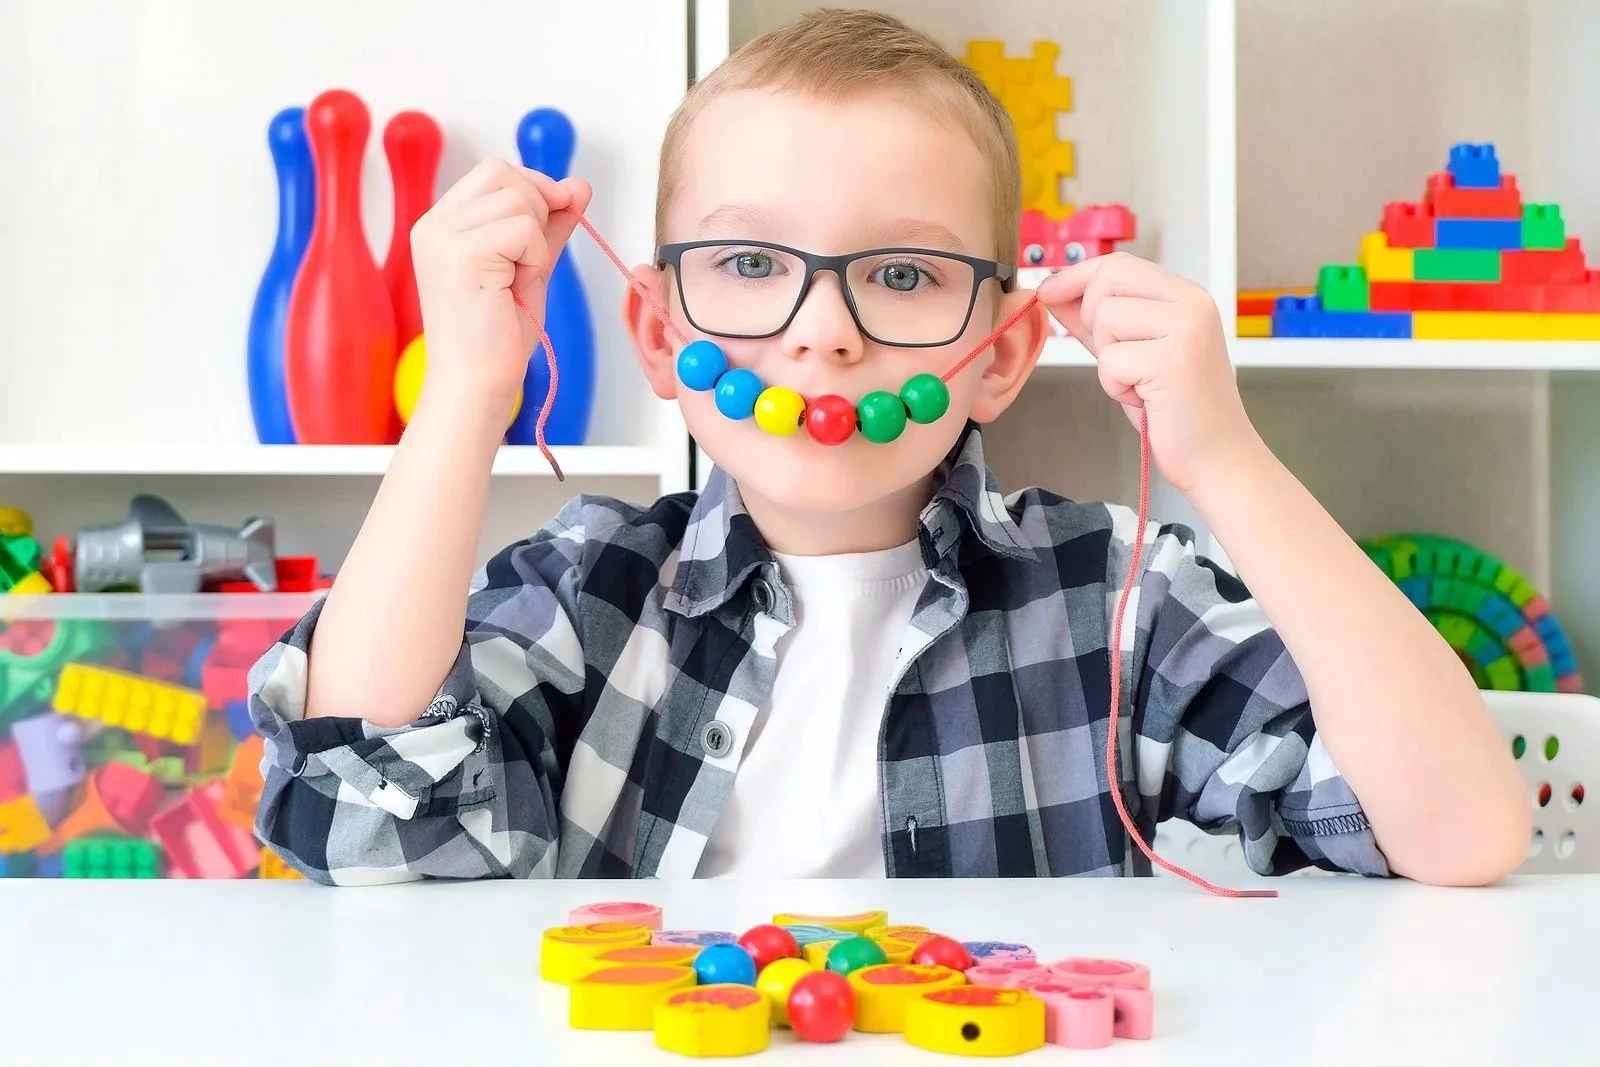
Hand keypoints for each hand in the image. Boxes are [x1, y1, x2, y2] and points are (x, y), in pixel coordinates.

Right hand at [409, 158, 592, 409]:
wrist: (476, 384)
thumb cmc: (496, 338)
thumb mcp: (530, 267)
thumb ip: (551, 225)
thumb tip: (579, 184)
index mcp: (441, 224)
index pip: (495, 171)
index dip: (533, 189)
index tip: (547, 226)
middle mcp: (434, 224)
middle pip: (505, 173)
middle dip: (537, 209)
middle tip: (528, 261)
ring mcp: (443, 236)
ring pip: (519, 199)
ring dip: (537, 242)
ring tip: (516, 281)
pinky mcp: (461, 253)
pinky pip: (525, 229)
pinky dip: (535, 258)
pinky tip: (515, 288)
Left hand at [1035, 252, 1257, 494]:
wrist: (1214, 456)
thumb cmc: (1173, 408)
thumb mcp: (1129, 353)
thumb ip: (1095, 321)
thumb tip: (1052, 290)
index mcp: (1186, 296)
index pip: (1118, 264)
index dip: (1076, 276)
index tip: (1048, 292)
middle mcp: (1191, 304)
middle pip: (1108, 281)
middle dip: (1092, 320)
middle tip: (1119, 358)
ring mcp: (1186, 329)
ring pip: (1105, 319)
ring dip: (1107, 360)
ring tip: (1139, 382)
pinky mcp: (1173, 360)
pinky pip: (1110, 359)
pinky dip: (1115, 385)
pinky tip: (1144, 398)